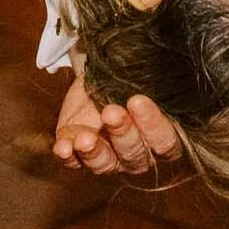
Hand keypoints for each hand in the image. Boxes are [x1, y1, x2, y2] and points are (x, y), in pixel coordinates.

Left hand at [51, 75, 180, 173]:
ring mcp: (109, 158)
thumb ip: (151, 80)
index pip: (165, 141)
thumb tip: (154, 65)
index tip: (137, 100)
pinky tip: (63, 148)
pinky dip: (69, 155)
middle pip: (135, 155)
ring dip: (94, 151)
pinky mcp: (79, 154)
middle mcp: (138, 154)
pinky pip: (74, 161)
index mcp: (162, 136)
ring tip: (84, 138)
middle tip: (111, 112)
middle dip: (122, 133)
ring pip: (105, 164)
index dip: (152, 124)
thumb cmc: (130, 81)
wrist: (99, 81)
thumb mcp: (142, 78)